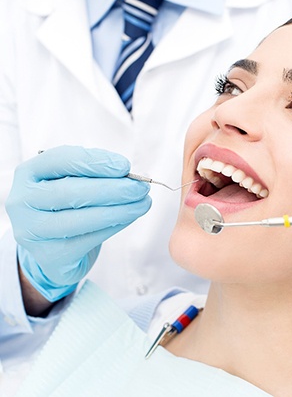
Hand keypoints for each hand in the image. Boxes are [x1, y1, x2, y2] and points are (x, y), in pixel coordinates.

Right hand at [6, 146, 151, 300]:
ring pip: (81, 219)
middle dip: (113, 189)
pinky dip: (114, 226)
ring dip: (119, 210)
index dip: (95, 162)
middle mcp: (22, 201)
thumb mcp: (73, 181)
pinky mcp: (49, 255)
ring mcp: (32, 231)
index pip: (60, 160)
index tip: (125, 166)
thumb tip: (128, 175)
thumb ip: (95, 173)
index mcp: (29, 173)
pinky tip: (130, 217)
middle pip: (70, 192)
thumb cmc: (68, 204)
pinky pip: (88, 239)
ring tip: (144, 203)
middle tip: (141, 188)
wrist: (54, 245)